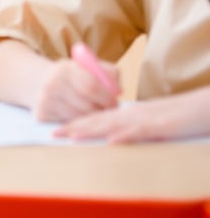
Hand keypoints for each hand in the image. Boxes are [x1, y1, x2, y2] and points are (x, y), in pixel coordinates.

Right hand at [31, 56, 120, 121]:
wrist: (36, 80)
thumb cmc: (70, 76)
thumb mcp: (86, 66)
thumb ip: (107, 73)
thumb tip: (118, 91)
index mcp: (65, 69)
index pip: (91, 87)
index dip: (107, 98)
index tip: (115, 103)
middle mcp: (52, 84)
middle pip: (87, 106)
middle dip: (102, 112)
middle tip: (107, 112)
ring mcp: (45, 100)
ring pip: (79, 118)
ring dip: (91, 119)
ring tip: (93, 112)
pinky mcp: (41, 114)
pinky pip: (69, 124)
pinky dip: (78, 123)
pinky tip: (78, 115)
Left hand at [54, 88, 209, 142]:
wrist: (203, 107)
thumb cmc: (179, 116)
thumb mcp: (151, 122)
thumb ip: (133, 127)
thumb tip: (116, 136)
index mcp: (130, 114)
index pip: (98, 118)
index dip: (78, 124)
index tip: (59, 129)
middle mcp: (133, 114)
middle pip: (99, 120)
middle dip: (75, 127)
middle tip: (53, 133)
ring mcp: (145, 119)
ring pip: (113, 123)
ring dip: (91, 129)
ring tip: (71, 135)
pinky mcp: (160, 126)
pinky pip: (139, 131)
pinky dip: (124, 136)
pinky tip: (110, 141)